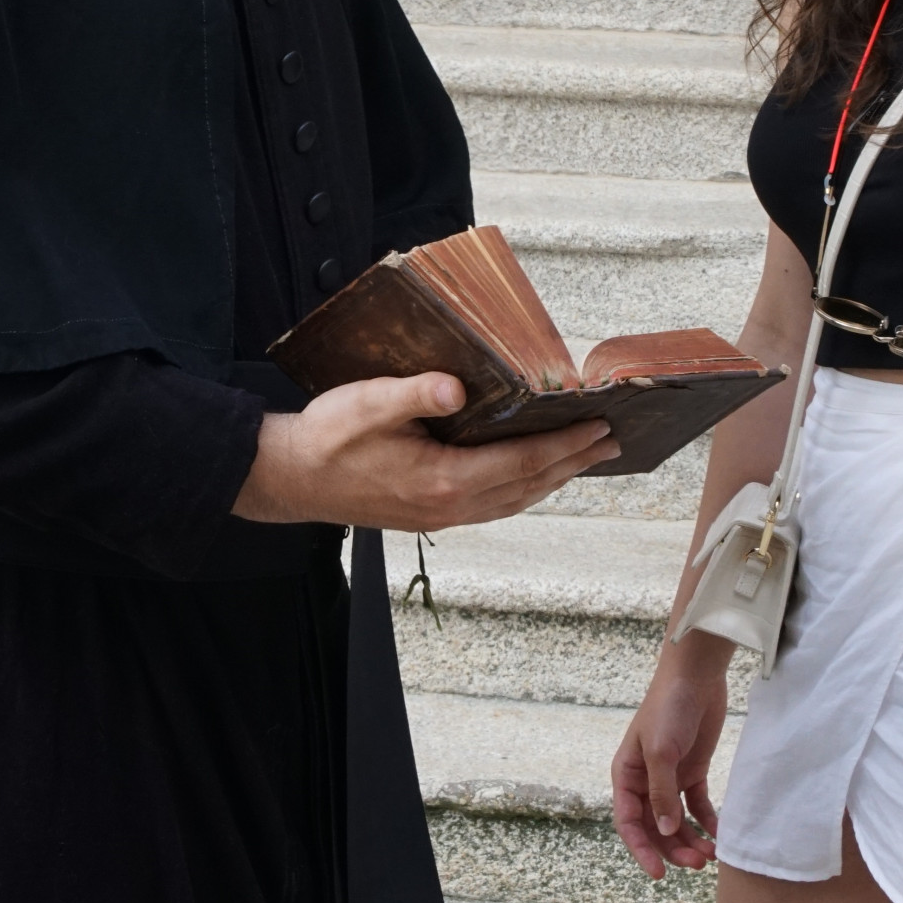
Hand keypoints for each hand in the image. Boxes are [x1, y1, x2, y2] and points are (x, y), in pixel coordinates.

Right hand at [233, 371, 619, 529]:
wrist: (290, 479)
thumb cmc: (326, 437)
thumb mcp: (367, 404)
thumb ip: (414, 394)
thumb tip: (455, 386)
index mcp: (443, 479)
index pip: (523, 462)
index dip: (565, 444)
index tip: (600, 426)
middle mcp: (450, 505)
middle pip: (529, 485)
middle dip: (573, 463)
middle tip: (612, 441)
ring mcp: (441, 516)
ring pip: (514, 501)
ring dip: (553, 479)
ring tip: (584, 458)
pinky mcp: (431, 515)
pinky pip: (494, 506)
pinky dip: (523, 489)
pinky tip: (530, 477)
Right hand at [612, 637, 728, 878]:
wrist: (696, 676)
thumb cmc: (668, 708)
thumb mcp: (661, 751)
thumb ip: (662, 793)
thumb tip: (664, 831)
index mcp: (626, 774)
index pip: (628, 822)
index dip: (642, 850)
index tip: (660, 873)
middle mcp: (645, 780)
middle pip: (655, 826)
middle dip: (674, 848)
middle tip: (698, 864)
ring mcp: (670, 776)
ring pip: (677, 820)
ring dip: (691, 840)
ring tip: (711, 855)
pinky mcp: (693, 771)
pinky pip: (698, 806)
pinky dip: (708, 822)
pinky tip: (720, 836)